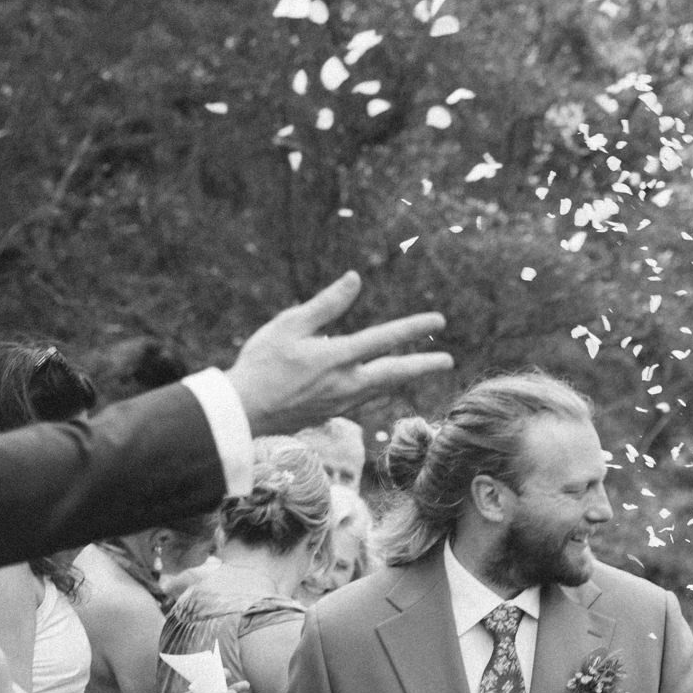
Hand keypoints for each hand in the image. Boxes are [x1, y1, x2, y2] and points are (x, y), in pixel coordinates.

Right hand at [227, 272, 452, 432]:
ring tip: (420, 367)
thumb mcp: (289, 325)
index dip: (414, 329)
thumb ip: (326, 304)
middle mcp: (347, 384)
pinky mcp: (334, 414)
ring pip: (383, 388)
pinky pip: (365, 398)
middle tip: (449, 361)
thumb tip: (354, 279)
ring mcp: (342, 403)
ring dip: (403, 377)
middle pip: (396, 374)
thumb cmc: (261, 363)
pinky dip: (380, 388)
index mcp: (337, 358)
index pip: (385, 339)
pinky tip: (382, 384)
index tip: (439, 321)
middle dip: (424, 365)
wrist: (243, 412)